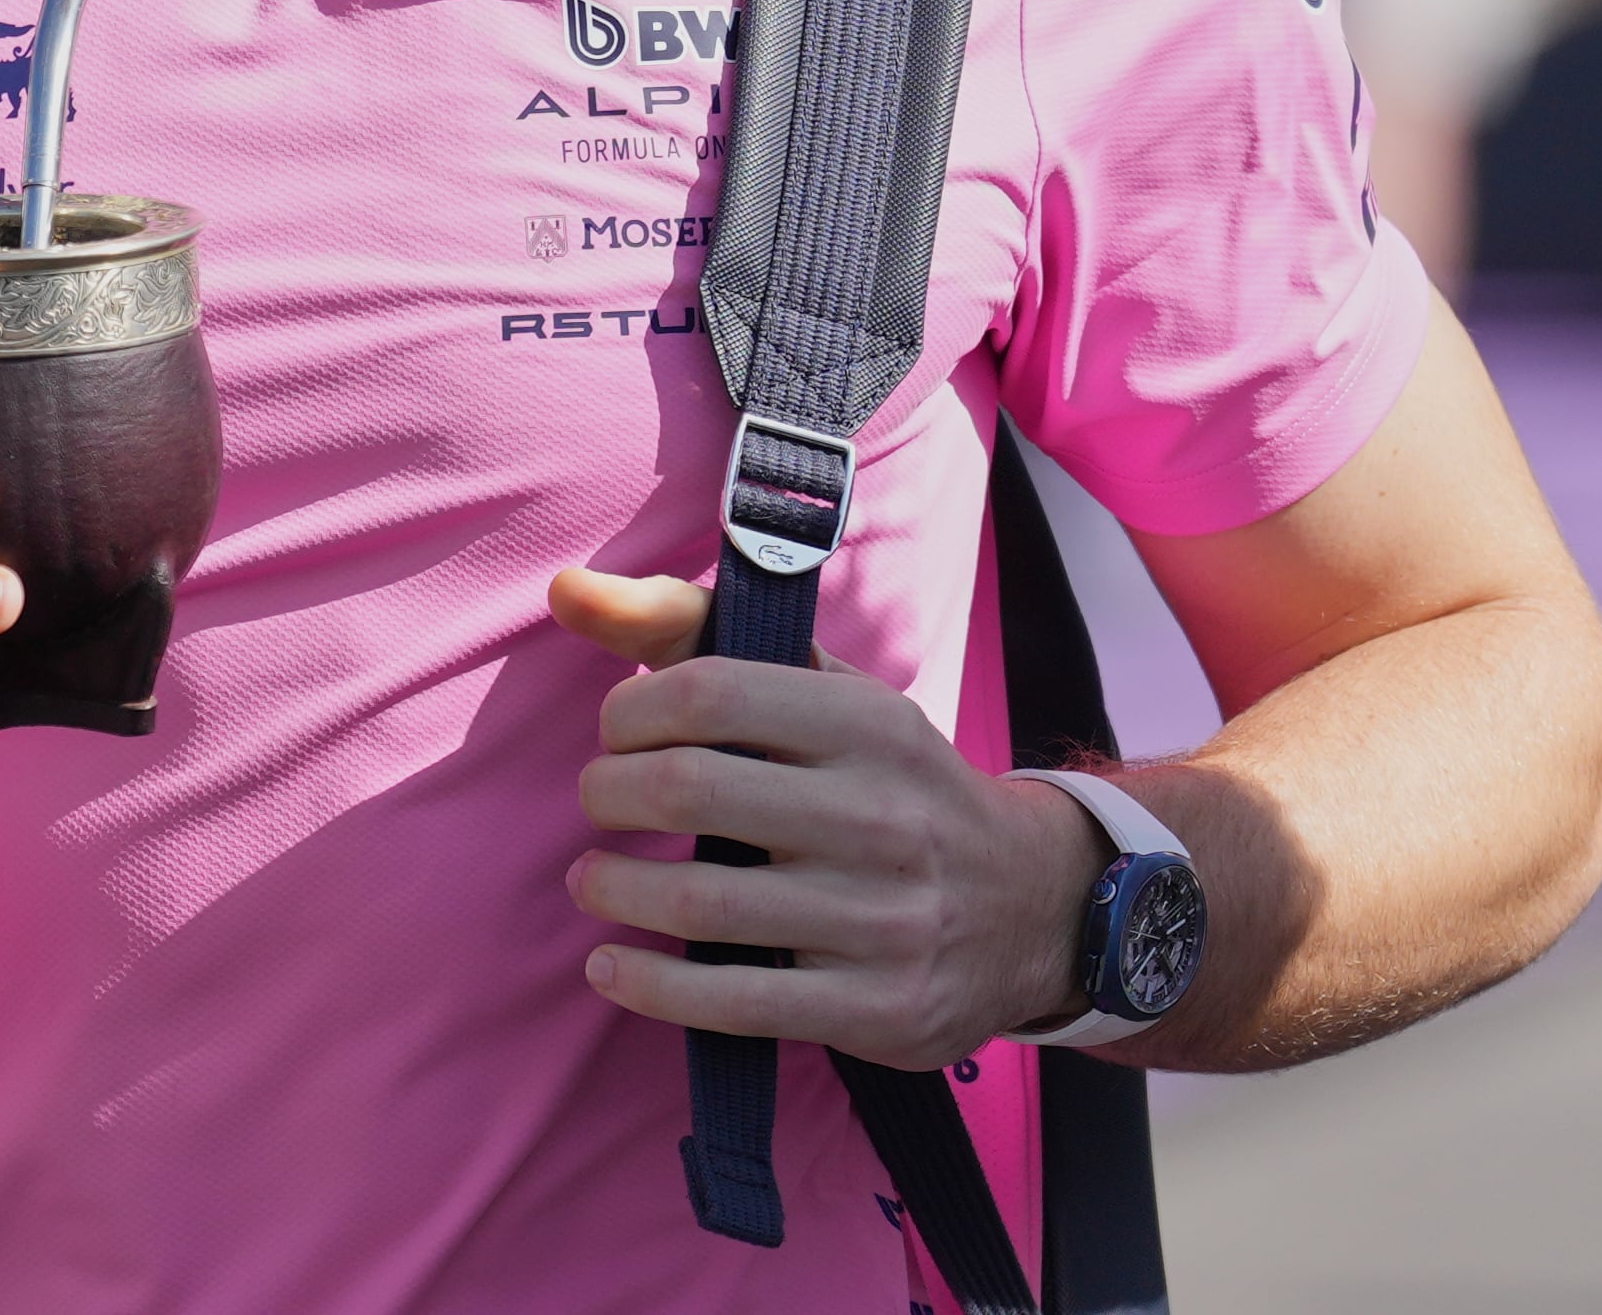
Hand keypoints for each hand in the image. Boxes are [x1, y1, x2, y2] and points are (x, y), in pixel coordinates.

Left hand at [550, 567, 1108, 1069]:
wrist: (1035, 907)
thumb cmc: (890, 785)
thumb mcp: (828, 693)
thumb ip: (694, 631)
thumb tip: (566, 591)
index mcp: (869, 723)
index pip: (710, 690)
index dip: (630, 710)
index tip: (617, 731)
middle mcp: (882, 816)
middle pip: (690, 790)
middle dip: (609, 794)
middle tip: (599, 802)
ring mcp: (885, 919)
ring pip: (697, 902)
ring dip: (612, 889)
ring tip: (594, 881)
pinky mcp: (879, 1008)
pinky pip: (733, 1002)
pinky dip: (648, 985)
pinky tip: (611, 966)